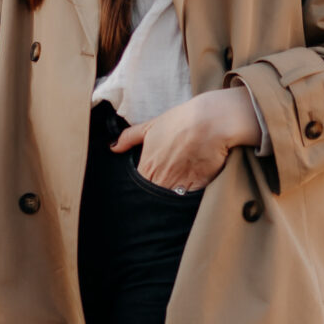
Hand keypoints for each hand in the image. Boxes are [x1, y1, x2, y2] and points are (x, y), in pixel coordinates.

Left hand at [110, 87, 260, 190]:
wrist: (210, 122)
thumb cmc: (180, 121)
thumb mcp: (150, 126)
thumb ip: (129, 138)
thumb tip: (113, 147)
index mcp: (147, 167)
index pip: (138, 188)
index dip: (141, 186)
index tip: (147, 181)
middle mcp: (162, 180)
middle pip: (153, 196)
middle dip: (155, 193)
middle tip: (162, 182)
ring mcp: (180, 186)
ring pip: (170, 201)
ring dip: (170, 196)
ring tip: (174, 185)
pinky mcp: (199, 188)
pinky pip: (189, 200)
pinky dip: (187, 197)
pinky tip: (189, 187)